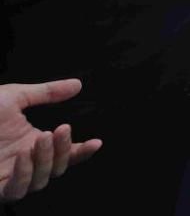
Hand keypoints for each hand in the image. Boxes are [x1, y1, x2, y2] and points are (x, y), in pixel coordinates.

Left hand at [0, 80, 101, 202]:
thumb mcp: (15, 96)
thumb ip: (47, 93)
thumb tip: (78, 84)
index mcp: (31, 143)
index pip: (64, 153)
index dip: (81, 151)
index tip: (97, 142)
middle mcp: (24, 162)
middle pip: (56, 169)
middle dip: (63, 150)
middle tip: (61, 129)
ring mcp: (10, 174)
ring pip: (40, 181)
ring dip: (46, 160)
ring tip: (42, 138)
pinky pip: (17, 188)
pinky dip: (25, 172)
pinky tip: (25, 154)